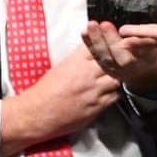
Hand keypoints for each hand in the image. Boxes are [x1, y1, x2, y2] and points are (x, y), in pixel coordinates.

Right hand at [0, 45, 119, 156]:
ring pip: (116, 79)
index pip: (98, 45)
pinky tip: (109, 91)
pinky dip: (114, 92)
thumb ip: (79, 57)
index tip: (110, 44)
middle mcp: (86, 74)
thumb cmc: (46, 90)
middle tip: (118, 60)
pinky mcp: (96, 107)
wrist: (38, 113)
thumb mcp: (61, 66)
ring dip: (116, 77)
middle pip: (112, 61)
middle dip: (116, 59)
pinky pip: (114, 96)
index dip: (106, 43)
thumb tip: (92, 50)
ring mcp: (93, 91)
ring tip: (113, 77)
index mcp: (76, 61)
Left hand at [83, 20, 156, 93]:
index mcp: (148, 57)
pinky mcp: (107, 68)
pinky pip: (97, 56)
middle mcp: (133, 66)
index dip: (134, 42)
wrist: (144, 65)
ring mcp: (119, 69)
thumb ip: (148, 31)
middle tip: (104, 23)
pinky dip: (89, 44)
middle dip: (111, 40)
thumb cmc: (149, 45)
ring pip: (106, 58)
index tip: (123, 30)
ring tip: (91, 25)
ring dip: (96, 41)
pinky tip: (84, 32)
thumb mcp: (155, 37)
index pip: (142, 50)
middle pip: (121, 57)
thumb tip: (143, 11)